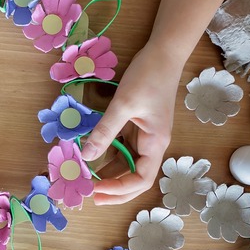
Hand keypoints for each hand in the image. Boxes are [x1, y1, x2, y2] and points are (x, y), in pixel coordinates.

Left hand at [81, 43, 180, 204]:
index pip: (141, 179)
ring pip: (127, 165)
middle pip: (135, 178)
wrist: (163, 53)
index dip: (119, 189)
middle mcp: (152, 144)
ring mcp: (145, 136)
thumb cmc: (148, 76)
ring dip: (109, 175)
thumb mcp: (124, 104)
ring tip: (87, 182)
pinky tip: (91, 159)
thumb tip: (86, 156)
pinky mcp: (137, 127)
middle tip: (89, 195)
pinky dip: (108, 157)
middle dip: (114, 190)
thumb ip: (105, 130)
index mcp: (156, 143)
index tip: (96, 189)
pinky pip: (122, 149)